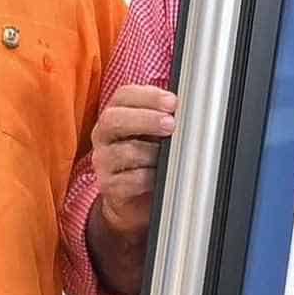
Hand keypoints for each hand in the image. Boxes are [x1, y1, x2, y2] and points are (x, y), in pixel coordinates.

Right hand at [87, 83, 178, 250]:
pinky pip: (132, 179)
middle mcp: (103, 136)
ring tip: (171, 155)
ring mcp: (104, 162)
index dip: (148, 96)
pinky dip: (151, 177)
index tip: (172, 102)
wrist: (134, 198)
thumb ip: (164, 116)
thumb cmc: (146, 159)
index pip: (123, 96)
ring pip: (125, 152)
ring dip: (153, 152)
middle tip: (171, 124)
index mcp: (114, 115)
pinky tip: (161, 176)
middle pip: (114, 120)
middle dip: (146, 119)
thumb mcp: (153, 133)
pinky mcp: (110, 186)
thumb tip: (190, 107)